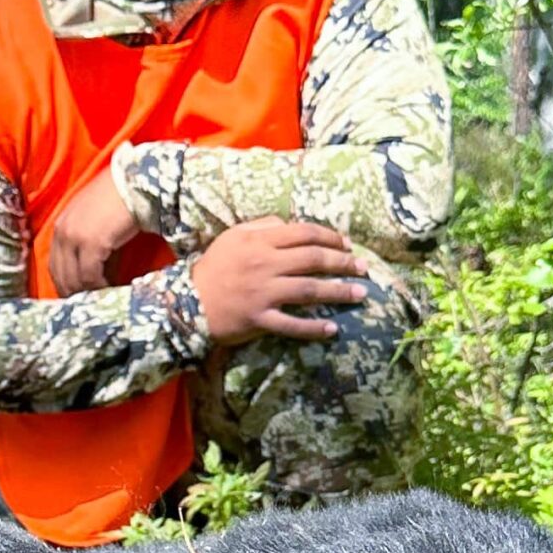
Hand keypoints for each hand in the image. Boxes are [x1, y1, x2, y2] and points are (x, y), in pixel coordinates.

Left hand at [47, 170, 148, 292]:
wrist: (134, 182)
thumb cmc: (119, 198)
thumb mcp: (94, 218)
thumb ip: (87, 240)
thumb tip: (93, 271)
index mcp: (61, 225)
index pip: (55, 264)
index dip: (64, 284)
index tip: (77, 297)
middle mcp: (62, 232)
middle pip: (61, 274)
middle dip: (74, 293)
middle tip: (89, 305)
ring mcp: (75, 238)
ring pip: (75, 278)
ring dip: (88, 292)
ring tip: (102, 299)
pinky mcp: (91, 243)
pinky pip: (90, 276)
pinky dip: (99, 287)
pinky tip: (111, 289)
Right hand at [189, 219, 367, 346]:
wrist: (188, 302)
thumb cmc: (214, 267)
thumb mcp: (234, 236)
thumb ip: (262, 226)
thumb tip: (288, 222)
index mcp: (261, 241)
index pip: (305, 233)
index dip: (330, 237)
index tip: (347, 245)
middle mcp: (266, 265)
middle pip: (313, 260)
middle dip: (343, 263)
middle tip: (364, 269)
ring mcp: (263, 293)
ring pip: (309, 290)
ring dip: (338, 292)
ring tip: (360, 294)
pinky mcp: (259, 319)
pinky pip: (291, 325)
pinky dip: (313, 328)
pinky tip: (332, 330)